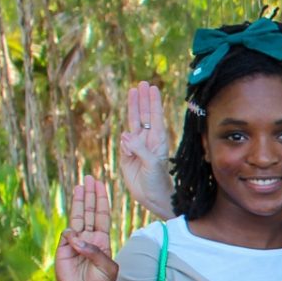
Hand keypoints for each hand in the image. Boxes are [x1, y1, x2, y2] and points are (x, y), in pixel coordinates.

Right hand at [56, 176, 118, 280]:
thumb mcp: (108, 267)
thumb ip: (96, 251)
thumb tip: (77, 237)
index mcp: (103, 241)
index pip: (102, 216)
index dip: (101, 200)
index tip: (100, 185)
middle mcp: (89, 239)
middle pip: (89, 213)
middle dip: (90, 196)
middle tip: (90, 178)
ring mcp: (75, 244)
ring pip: (77, 219)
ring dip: (79, 203)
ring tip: (80, 186)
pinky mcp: (63, 251)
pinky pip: (67, 236)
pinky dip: (72, 233)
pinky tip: (76, 234)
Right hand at [120, 81, 174, 217]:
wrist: (151, 196)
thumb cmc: (157, 181)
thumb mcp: (152, 164)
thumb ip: (140, 149)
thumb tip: (126, 134)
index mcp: (158, 141)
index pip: (155, 117)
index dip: (153, 102)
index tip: (152, 88)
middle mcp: (148, 140)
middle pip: (144, 115)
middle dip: (143, 99)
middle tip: (142, 83)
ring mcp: (137, 146)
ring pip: (133, 123)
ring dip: (133, 108)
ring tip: (133, 92)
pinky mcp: (127, 155)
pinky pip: (123, 143)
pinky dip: (125, 144)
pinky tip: (128, 151)